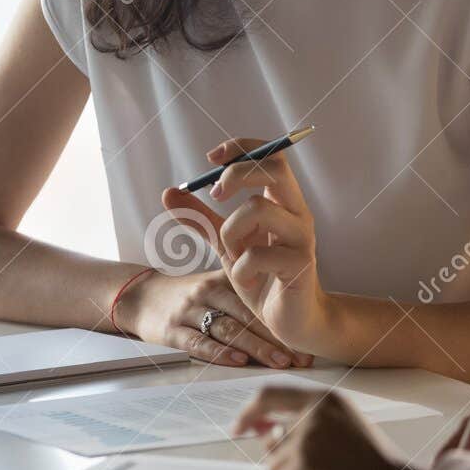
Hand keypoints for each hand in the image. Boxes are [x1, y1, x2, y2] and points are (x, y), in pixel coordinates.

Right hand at [115, 267, 307, 369]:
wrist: (139, 296)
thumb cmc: (186, 294)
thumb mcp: (215, 281)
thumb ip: (247, 290)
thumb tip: (288, 306)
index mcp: (224, 280)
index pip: (258, 300)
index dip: (283, 321)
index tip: (305, 340)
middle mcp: (208, 293)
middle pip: (248, 315)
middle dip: (277, 338)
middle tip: (300, 356)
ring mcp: (190, 312)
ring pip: (228, 330)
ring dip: (256, 348)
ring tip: (280, 361)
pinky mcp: (172, 331)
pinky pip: (198, 342)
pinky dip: (220, 352)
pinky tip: (239, 361)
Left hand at [159, 136, 330, 351]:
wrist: (290, 322)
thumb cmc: (263, 278)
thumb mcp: (226, 244)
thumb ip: (201, 218)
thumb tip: (168, 193)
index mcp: (282, 202)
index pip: (271, 154)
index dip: (242, 147)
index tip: (212, 159)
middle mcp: (296, 213)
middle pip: (274, 168)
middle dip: (237, 175)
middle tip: (215, 196)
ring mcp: (301, 237)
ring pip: (259, 209)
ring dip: (232, 233)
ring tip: (233, 257)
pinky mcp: (300, 265)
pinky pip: (258, 255)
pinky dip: (241, 269)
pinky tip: (246, 282)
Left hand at [233, 385, 420, 469]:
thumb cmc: (370, 465)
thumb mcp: (339, 429)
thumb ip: (301, 425)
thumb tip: (260, 432)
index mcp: (324, 398)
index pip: (270, 395)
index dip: (249, 412)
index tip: (238, 427)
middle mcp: (312, 413)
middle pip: (271, 440)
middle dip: (283, 462)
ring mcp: (305, 438)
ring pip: (274, 465)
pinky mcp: (301, 465)